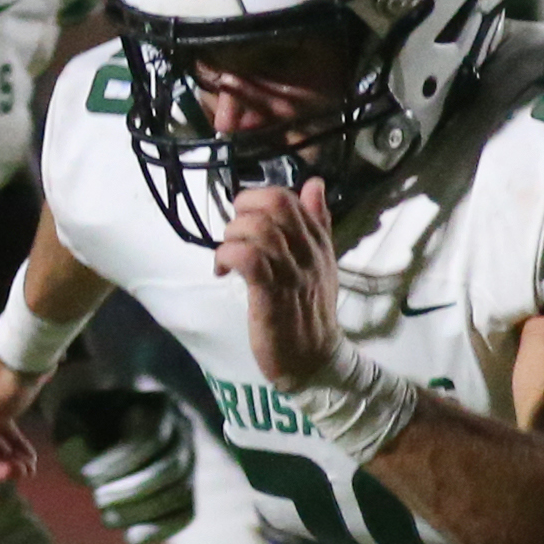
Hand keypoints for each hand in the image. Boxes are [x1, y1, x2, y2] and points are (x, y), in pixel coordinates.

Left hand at [52, 381, 196, 543]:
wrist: (98, 428)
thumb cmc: (82, 423)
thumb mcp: (69, 422)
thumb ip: (72, 442)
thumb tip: (88, 472)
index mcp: (156, 404)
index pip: (151, 437)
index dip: (119, 463)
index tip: (86, 477)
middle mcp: (182, 430)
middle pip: (171, 468)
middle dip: (132, 490)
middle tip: (97, 499)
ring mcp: (189, 459)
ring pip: (180, 492)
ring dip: (142, 512)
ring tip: (106, 516)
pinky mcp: (185, 487)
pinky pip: (185, 513)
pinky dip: (160, 529)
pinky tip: (130, 537)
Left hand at [215, 177, 344, 390]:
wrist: (314, 361)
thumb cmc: (310, 312)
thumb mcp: (321, 262)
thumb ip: (317, 222)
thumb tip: (315, 183)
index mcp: (318, 242)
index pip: (290, 198)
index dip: (258, 198)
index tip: (245, 220)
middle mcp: (307, 253)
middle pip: (276, 204)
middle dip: (242, 209)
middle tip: (233, 233)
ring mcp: (290, 273)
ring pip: (259, 229)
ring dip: (232, 235)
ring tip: (227, 255)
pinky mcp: (270, 296)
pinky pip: (249, 258)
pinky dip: (228, 255)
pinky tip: (222, 271)